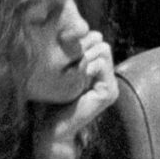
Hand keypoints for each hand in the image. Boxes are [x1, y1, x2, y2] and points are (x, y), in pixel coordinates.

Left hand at [36, 26, 118, 153]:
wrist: (49, 128)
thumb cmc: (48, 100)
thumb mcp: (59, 72)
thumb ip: (69, 55)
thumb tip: (71, 30)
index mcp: (98, 72)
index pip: (97, 40)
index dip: (80, 40)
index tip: (62, 48)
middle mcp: (107, 79)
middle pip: (102, 42)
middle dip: (83, 44)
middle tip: (65, 57)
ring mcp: (111, 86)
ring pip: (103, 49)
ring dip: (83, 53)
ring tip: (68, 66)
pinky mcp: (109, 92)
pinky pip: (101, 63)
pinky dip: (86, 64)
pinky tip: (73, 74)